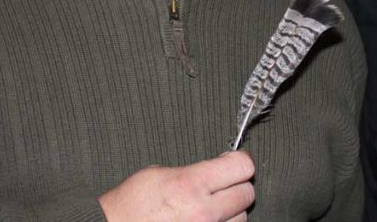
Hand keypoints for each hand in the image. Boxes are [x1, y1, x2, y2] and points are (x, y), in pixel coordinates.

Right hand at [98, 152, 254, 221]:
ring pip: (241, 219)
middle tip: (222, 186)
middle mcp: (203, 212)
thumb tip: (218, 169)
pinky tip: (206, 221)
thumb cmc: (130, 204)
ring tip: (211, 209)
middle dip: (236, 186)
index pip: (242, 167)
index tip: (232, 163)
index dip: (239, 161)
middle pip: (247, 193)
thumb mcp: (158, 174)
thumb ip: (194, 172)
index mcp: (190, 184)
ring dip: (231, 212)